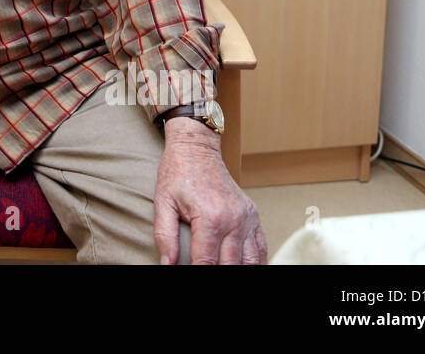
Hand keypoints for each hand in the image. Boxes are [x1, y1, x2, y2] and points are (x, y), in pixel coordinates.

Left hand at [153, 117, 266, 263]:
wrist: (196, 148)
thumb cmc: (178, 174)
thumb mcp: (163, 203)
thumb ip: (165, 236)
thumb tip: (166, 264)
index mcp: (210, 217)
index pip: (206, 262)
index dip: (200, 274)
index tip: (191, 277)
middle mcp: (234, 220)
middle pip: (230, 265)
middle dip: (219, 273)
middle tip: (205, 274)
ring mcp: (247, 218)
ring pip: (250, 261)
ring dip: (239, 270)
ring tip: (225, 272)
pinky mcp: (254, 215)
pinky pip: (261, 247)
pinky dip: (256, 262)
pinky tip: (245, 267)